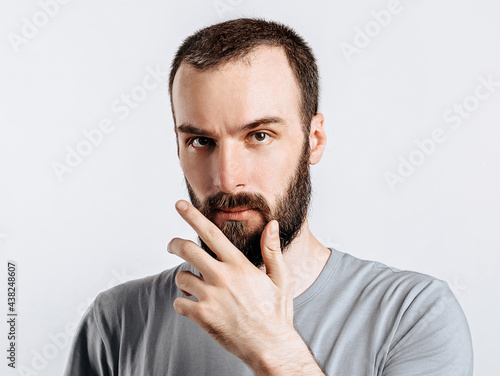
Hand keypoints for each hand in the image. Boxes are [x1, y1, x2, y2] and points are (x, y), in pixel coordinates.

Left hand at [167, 199, 295, 369]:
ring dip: (184, 279)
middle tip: (172, 244)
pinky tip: (196, 306)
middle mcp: (222, 277)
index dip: (192, 216)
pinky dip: (183, 303)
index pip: (211, 233)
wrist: (270, 346)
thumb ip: (272, 250)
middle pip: (186, 249)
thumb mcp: (280, 278)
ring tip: (196, 287)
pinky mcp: (201, 316)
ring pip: (181, 277)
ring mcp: (210, 297)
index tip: (179, 205)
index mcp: (239, 265)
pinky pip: (179, 302)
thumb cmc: (276, 312)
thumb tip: (272, 225)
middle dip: (174, 243)